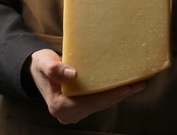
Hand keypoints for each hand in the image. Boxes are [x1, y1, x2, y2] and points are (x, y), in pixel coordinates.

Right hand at [28, 49, 145, 123]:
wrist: (37, 70)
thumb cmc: (41, 64)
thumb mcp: (43, 62)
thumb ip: (54, 68)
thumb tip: (73, 74)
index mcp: (59, 106)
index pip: (90, 101)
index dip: (109, 95)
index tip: (126, 87)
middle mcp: (67, 113)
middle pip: (98, 105)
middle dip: (119, 95)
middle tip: (139, 84)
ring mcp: (74, 112)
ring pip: (100, 105)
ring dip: (118, 95)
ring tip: (137, 84)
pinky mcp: (79, 108)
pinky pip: (98, 102)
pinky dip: (111, 94)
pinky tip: (125, 86)